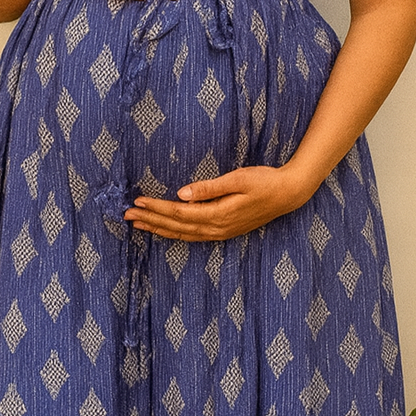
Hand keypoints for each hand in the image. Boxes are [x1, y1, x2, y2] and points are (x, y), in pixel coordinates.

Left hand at [124, 166, 313, 241]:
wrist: (288, 195)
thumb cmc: (264, 181)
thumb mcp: (239, 178)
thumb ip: (210, 187)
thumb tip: (182, 193)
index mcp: (218, 214)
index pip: (179, 213)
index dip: (157, 207)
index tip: (137, 200)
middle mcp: (217, 228)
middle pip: (176, 226)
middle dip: (150, 219)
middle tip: (127, 214)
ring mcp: (220, 232)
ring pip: (182, 234)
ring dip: (159, 229)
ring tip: (138, 224)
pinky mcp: (223, 231)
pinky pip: (193, 236)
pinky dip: (175, 234)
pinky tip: (164, 231)